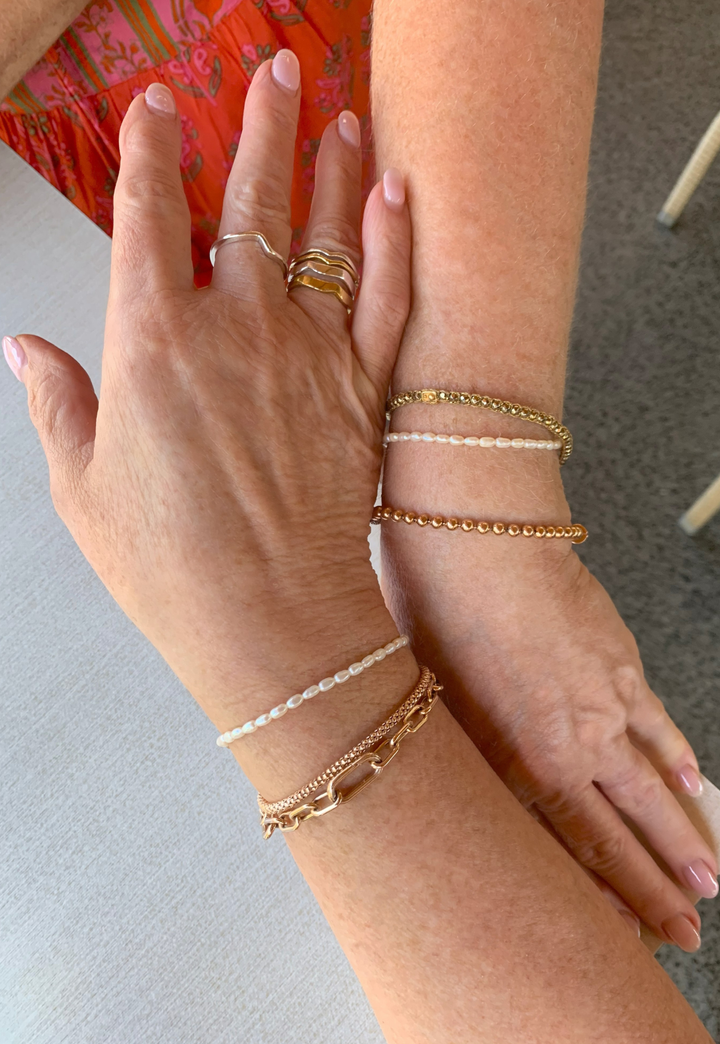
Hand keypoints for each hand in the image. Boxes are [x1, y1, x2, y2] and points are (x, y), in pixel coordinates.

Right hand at [4, 54, 410, 717]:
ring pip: (325, 234)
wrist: (273, 623)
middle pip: (249, 201)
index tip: (154, 107)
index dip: (148, 151)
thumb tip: (22, 350)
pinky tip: (393, 194)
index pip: (146, 216)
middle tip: (273, 71)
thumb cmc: (174, 569)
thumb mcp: (83, 488)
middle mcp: (235, 331)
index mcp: (152, 345)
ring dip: (330, 165)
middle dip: (259, 124)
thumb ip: (56, 404)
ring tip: (337, 113)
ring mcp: (307, 355)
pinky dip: (392, 242)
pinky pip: (387, 298)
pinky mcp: (361, 390)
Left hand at [380, 452, 717, 952]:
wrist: (476, 537)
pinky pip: (660, 723)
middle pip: (629, 829)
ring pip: (656, 783)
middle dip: (661, 886)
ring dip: (685, 833)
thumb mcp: (433, 702)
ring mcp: (607, 702)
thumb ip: (469, 757)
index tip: (638, 935)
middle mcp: (572, 743)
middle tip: (691, 932)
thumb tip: (483, 794)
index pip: (579, 850)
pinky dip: (681, 757)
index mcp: (519, 762)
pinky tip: (697, 782)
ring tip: (710, 875)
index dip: (614, 898)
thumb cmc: (434, 613)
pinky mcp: (621, 660)